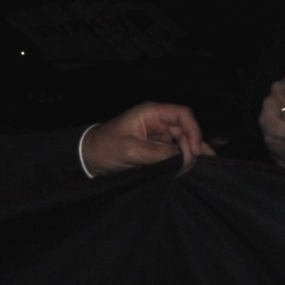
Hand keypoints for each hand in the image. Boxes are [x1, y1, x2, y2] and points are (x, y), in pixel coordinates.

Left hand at [80, 102, 209, 174]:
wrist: (89, 158)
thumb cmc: (105, 148)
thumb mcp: (131, 151)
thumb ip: (159, 154)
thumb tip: (182, 158)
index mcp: (151, 113)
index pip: (182, 115)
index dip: (193, 131)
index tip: (196, 150)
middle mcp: (157, 122)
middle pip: (185, 130)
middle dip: (191, 147)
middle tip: (189, 166)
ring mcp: (157, 136)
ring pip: (182, 142)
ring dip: (188, 156)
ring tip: (189, 170)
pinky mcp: (155, 149)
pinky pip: (174, 153)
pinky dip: (182, 161)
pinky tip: (188, 169)